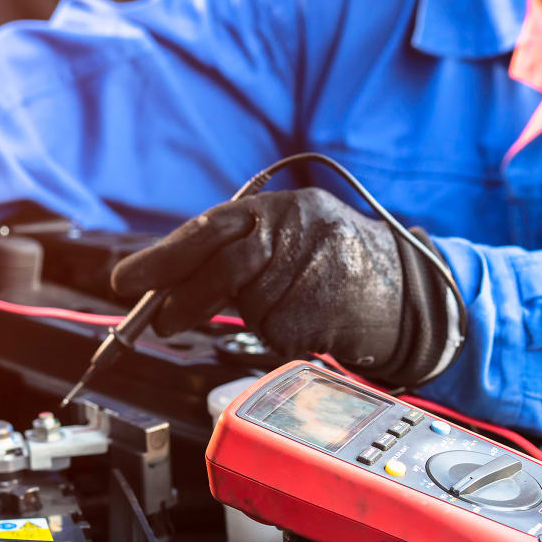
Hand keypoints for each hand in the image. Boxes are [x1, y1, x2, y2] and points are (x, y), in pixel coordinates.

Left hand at [111, 188, 459, 387]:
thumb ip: (237, 248)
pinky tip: (315, 319)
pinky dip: (285, 334)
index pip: (208, 227)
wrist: (415, 291)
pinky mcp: (327, 309)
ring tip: (293, 305)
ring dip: (256, 316)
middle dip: (184, 298)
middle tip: (160, 322)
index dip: (163, 256)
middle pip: (222, 266)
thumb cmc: (339, 264)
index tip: (126, 280)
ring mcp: (315, 268)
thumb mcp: (291, 235)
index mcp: (282, 206)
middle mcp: (298, 228)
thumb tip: (165, 280)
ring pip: (250, 306)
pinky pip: (278, 333)